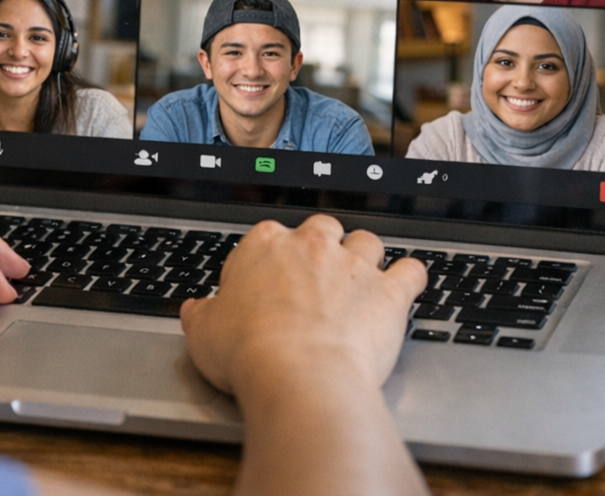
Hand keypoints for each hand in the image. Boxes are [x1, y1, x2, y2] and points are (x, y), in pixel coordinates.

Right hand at [180, 215, 429, 495]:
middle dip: (322, 247)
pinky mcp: (388, 292)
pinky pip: (411, 270)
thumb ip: (200, 315)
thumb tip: (194, 310)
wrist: (298, 376)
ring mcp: (354, 266)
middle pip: (322, 229)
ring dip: (365, 257)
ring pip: (367, 241)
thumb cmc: (249, 354)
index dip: (272, 259)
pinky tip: (406, 284)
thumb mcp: (203, 334)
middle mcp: (312, 246)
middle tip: (317, 277)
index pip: (270, 236)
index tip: (270, 282)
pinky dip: (410, 277)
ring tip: (361, 279)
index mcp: (264, 246)